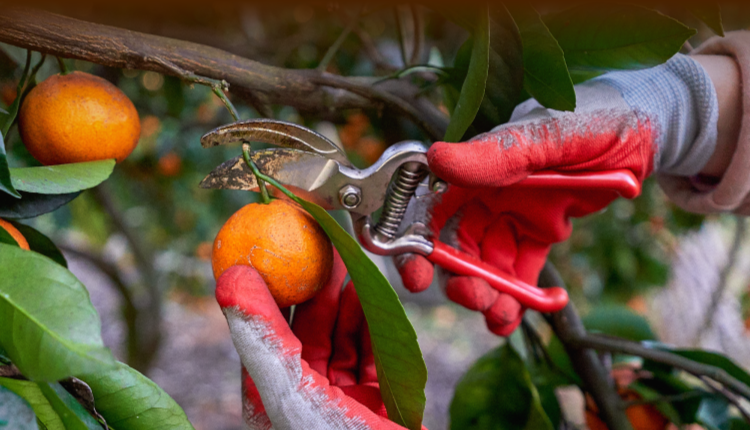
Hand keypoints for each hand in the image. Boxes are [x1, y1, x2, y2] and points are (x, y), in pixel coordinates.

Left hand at [216, 250, 420, 429]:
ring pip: (342, 337)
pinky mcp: (375, 398)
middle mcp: (302, 394)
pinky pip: (373, 352)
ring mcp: (340, 397)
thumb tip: (230, 276)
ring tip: (349, 267)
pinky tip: (373, 300)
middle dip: (315, 288)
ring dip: (347, 302)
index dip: (267, 286)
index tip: (274, 248)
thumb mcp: (288, 389)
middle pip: (307, 328)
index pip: (263, 328)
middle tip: (321, 249)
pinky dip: (375, 325)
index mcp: (271, 394)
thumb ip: (260, 334)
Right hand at [397, 54, 719, 335]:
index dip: (417, 245)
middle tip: (475, 299)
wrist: (647, 128)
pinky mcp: (542, 232)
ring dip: (492, 294)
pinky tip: (532, 310)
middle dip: (460, 278)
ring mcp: (515, 215)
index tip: (415, 276)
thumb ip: (494, 154)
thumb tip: (435, 158)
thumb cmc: (593, 118)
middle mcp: (489, 194)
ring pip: (490, 263)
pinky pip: (525, 269)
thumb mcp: (546, 137)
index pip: (433, 210)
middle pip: (459, 246)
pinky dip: (526, 294)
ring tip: (501, 316)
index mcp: (479, 168)